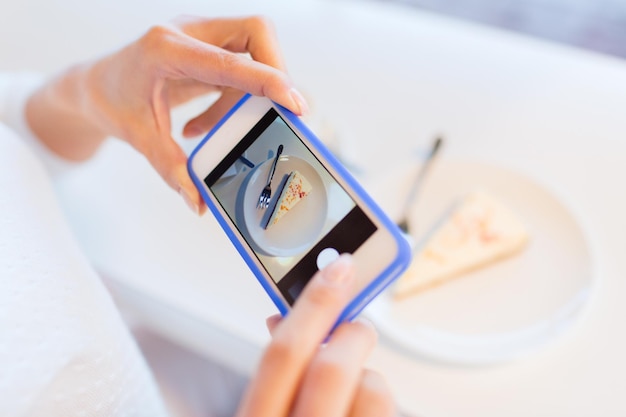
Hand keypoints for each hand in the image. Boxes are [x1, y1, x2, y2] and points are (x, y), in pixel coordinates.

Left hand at [26, 16, 307, 213]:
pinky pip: (241, 65)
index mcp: (166, 49)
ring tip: (224, 126)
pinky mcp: (208, 47)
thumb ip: (172, 168)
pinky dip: (237, 95)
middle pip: (255, 33)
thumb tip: (199, 200)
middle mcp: (188, 33)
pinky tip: (208, 123)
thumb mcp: (139, 137)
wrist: (95, 86)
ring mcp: (200, 36)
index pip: (230, 61)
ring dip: (254, 89)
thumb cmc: (110, 101)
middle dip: (275, 71)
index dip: (269, 80)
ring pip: (254, 47)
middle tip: (279, 109)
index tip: (296, 103)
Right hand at [236, 255, 396, 416]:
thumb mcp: (263, 404)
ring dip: (366, 373)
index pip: (284, 351)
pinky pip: (388, 409)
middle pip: (332, 368)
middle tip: (358, 324)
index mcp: (258, 416)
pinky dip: (375, 397)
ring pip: (371, 389)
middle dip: (352, 334)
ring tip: (351, 383)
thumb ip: (277, 365)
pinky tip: (356, 406)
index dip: (315, 302)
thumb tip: (287, 315)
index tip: (339, 266)